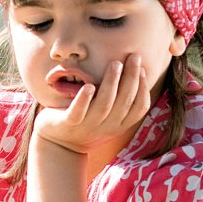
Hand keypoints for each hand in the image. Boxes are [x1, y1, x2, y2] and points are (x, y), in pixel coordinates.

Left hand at [35, 53, 149, 153]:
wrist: (59, 145)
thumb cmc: (87, 122)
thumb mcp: (108, 116)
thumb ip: (120, 101)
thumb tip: (137, 71)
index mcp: (119, 125)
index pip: (139, 108)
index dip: (143, 88)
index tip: (143, 68)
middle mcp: (106, 127)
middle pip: (124, 102)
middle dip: (131, 78)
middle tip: (134, 56)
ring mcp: (87, 126)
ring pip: (103, 105)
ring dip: (111, 83)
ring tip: (115, 64)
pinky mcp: (68, 124)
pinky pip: (77, 112)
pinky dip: (83, 99)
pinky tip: (89, 86)